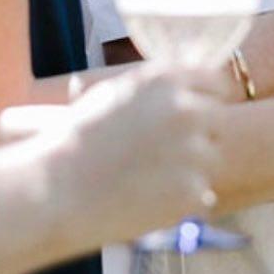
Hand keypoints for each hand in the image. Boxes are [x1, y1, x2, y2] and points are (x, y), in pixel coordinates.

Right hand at [37, 64, 221, 244]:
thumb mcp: (119, 91)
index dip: (211, 97)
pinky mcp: (191, 190)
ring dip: (191, 166)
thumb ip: (160, 84)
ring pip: (210, 157)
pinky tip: (148, 197)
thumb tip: (189, 76)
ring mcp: (192, 150)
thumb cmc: (78, 138)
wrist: (55, 189)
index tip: (205, 110)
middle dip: (201, 133)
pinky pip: (200, 191)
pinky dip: (181, 197)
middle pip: (219, 119)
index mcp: (169, 79)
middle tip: (171, 151)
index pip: (218, 82)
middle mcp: (187, 109)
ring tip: (149, 176)